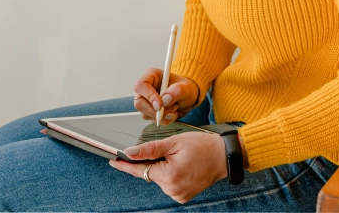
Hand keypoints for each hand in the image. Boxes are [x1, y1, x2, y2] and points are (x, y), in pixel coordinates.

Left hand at [109, 132, 225, 202]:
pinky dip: (170, 175)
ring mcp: (178, 195)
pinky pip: (169, 184)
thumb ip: (150, 149)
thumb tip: (130, 153)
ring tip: (180, 157)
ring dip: (163, 168)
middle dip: (153, 162)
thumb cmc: (202, 146)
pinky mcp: (183, 196)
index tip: (113, 161)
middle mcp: (172, 189)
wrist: (224, 156)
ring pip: (160, 179)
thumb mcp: (174, 142)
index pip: (140, 170)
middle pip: (151, 173)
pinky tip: (182, 166)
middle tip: (169, 150)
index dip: (126, 165)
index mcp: (169, 175)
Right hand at [133, 68, 199, 124]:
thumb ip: (177, 91)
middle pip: (139, 103)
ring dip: (162, 116)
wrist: (187, 98)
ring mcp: (146, 101)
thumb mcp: (186, 87)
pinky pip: (153, 120)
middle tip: (169, 112)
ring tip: (174, 108)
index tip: (160, 105)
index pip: (141, 85)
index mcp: (151, 76)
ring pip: (145, 114)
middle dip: (154, 111)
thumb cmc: (185, 88)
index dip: (148, 96)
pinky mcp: (149, 111)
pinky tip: (172, 113)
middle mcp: (145, 89)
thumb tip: (165, 100)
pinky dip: (164, 120)